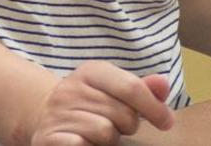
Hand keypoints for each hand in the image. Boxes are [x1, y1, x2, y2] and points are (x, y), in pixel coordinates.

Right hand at [26, 61, 173, 145]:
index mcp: (92, 71)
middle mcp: (72, 88)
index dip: (154, 107)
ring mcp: (58, 113)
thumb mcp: (112, 88)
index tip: (167, 123)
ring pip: (106, 132)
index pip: (132, 87)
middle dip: (128, 125)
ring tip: (99, 133)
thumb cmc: (89, 102)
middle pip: (123, 114)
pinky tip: (85, 141)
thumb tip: (163, 85)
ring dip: (110, 139)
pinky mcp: (48, 137)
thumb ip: (141, 88)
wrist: (44, 114)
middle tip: (118, 125)